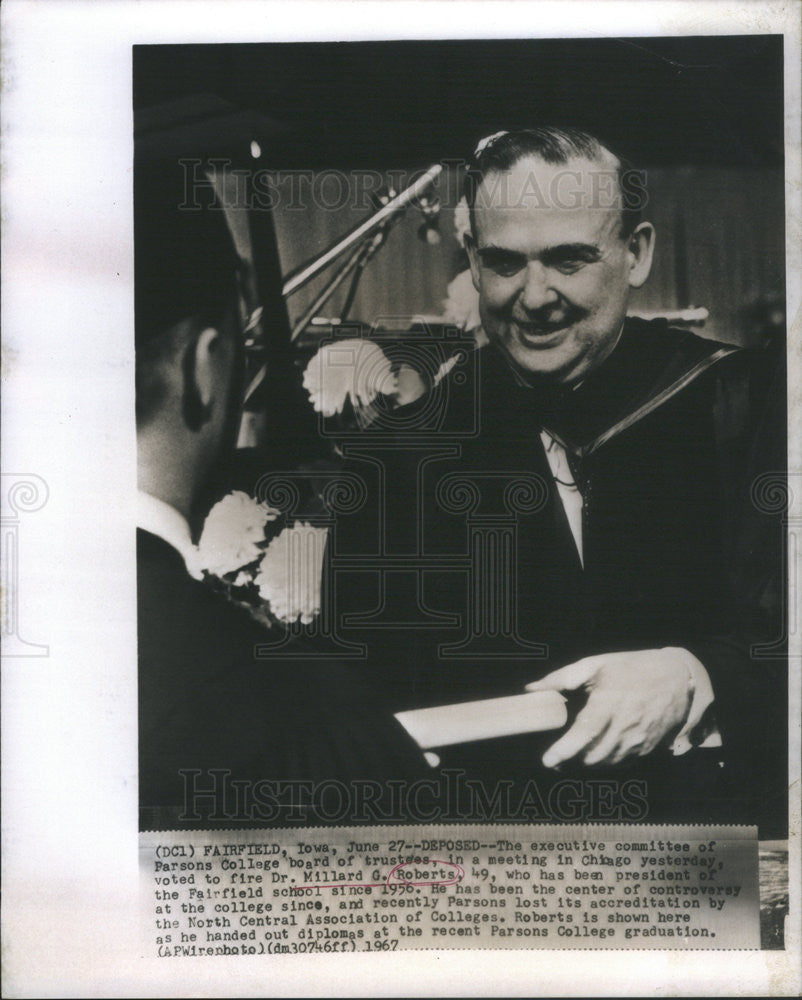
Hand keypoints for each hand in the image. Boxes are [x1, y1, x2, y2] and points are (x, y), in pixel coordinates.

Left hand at [525, 648, 693, 767]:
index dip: (565, 750)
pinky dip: (606, 762)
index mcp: (609, 702)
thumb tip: (532, 688)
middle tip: (556, 759)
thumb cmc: (631, 667)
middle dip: (571, 761)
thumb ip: (562, 678)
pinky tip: (598, 751)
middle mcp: (625, 725)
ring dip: (587, 763)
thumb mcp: (596, 664)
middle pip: (593, 756)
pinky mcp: (648, 748)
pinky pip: (623, 763)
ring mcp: (639, 739)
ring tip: (575, 755)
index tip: (548, 760)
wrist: (677, 678)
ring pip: (607, 763)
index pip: (585, 733)